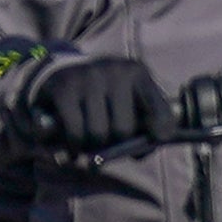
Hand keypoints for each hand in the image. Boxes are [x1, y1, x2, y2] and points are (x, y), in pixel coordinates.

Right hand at [19, 54, 169, 154]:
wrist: (60, 74)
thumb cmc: (104, 98)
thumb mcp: (128, 103)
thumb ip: (144, 126)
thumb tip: (140, 151)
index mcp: (138, 73)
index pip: (162, 112)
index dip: (161, 133)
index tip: (155, 139)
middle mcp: (115, 70)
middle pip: (124, 129)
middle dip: (115, 142)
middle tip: (107, 140)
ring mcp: (88, 77)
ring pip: (98, 134)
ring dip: (92, 146)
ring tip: (89, 139)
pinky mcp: (64, 89)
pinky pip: (75, 133)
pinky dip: (74, 146)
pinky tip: (74, 144)